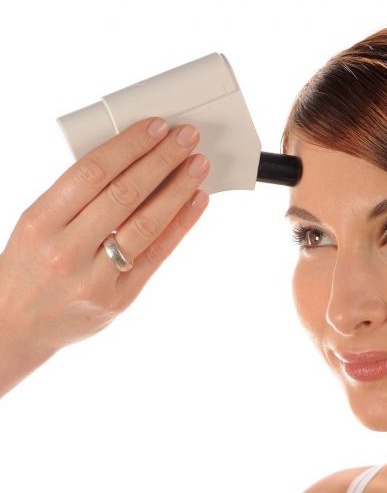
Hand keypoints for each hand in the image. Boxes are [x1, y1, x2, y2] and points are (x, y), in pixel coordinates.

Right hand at [0, 117, 209, 395]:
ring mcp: (93, 279)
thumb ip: (77, 195)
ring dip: (179, 190)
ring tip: (199, 165)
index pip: (92, 172)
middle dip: (161, 160)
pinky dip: (181, 224)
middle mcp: (66, 250)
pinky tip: (197, 201)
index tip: (157, 126)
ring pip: (146, 225)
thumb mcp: (38, 222)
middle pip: (125, 195)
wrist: (16, 325)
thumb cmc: (31, 262)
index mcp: (41, 222)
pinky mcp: (118, 299)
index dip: (129, 146)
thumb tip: (133, 156)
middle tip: (188, 136)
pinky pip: (156, 255)